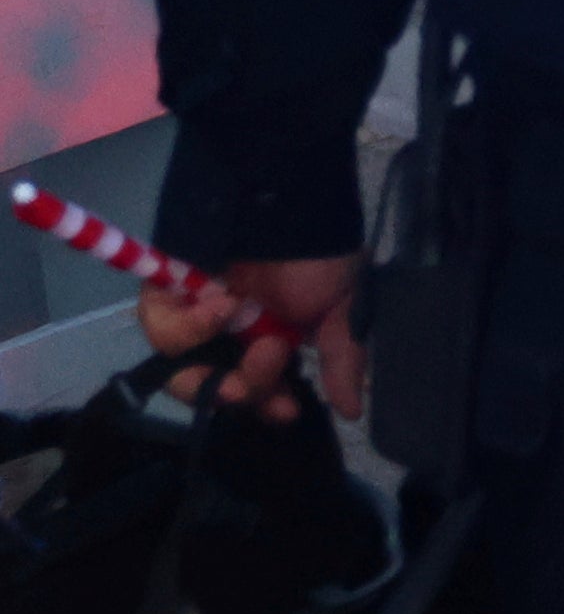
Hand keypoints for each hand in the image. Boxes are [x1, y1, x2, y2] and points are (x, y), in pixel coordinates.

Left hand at [137, 254, 364, 420]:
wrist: (286, 202)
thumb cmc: (317, 255)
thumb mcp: (341, 310)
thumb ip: (342, 360)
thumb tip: (351, 411)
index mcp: (268, 343)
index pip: (259, 391)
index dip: (269, 406)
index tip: (289, 409)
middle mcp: (226, 337)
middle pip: (215, 388)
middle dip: (243, 390)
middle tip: (267, 362)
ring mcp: (193, 318)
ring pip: (183, 369)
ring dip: (219, 358)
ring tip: (248, 324)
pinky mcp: (165, 297)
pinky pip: (162, 330)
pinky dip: (190, 327)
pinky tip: (222, 304)